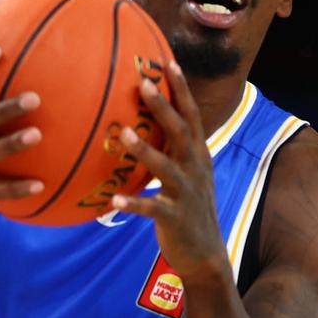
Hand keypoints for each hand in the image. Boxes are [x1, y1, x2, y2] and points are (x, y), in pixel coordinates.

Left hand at [110, 62, 228, 278]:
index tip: (169, 63)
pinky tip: (112, 201)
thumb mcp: (186, 176)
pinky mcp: (175, 218)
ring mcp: (187, 194)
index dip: (182, 90)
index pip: (192, 116)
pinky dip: (134, 204)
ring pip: (166, 167)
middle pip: (181, 132)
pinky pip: (152, 209)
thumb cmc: (187, 210)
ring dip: (145, 150)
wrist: (205, 255)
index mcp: (198, 157)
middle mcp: (195, 170)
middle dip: (163, 107)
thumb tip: (142, 124)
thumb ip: (171, 151)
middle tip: (144, 84)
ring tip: (123, 133)